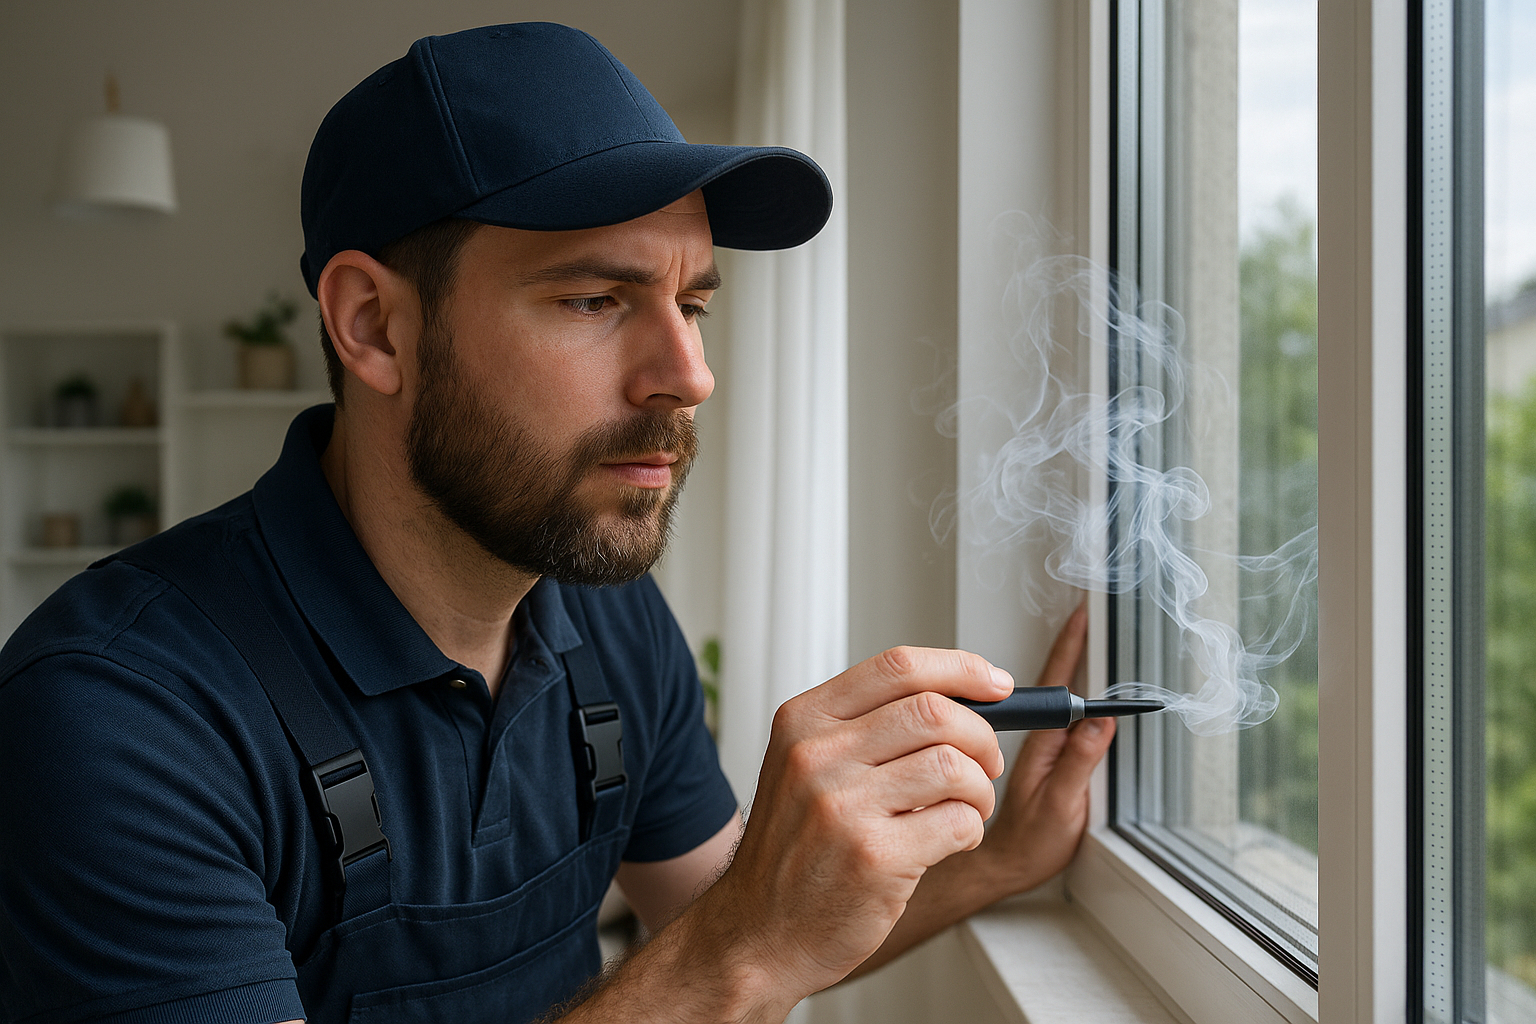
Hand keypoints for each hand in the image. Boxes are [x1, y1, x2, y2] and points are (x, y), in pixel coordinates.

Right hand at [697, 646, 1013, 1007]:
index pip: (898, 667)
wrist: (757, 932)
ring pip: (954, 766)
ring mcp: (842, 807)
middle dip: (981, 736)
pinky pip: (958, 822)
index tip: (995, 684)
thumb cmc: (793, 851)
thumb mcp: (803, 767)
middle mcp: (817, 756)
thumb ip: (865, 727)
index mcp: (803, 722)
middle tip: (987, 761)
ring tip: (968, 807)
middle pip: (934, 711)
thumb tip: (959, 698)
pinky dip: (970, 830)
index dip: (960, 669)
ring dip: (981, 789)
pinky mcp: (874, 857)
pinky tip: (949, 841)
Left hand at [973, 604, 1115, 893]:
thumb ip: (1078, 762)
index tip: (1083, 615)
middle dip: (1070, 646)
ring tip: (1086, 639)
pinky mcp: (1034, 756)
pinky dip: (1063, 698)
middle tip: (1089, 614)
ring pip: (1045, 698)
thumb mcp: (1062, 807)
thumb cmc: (1025, 844)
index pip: (1055, 684)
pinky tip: (1074, 693)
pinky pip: (1047, 717)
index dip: (1070, 648)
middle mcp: (1029, 737)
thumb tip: (1099, 720)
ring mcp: (1030, 745)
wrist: (1000, 867)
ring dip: (1066, 668)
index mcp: (1038, 743)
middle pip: (1050, 682)